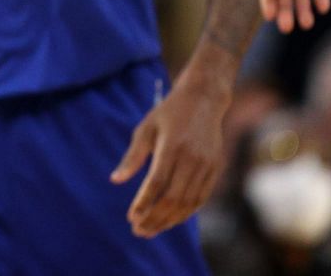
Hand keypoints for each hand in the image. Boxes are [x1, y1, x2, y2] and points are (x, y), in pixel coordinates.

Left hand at [111, 75, 228, 238]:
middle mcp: (192, 159)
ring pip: (188, 203)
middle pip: (173, 198)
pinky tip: (171, 219)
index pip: (156, 183)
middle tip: (138, 231)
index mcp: (172, 146)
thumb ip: (133, 156)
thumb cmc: (168, 114)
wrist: (204, 100)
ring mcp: (206, 165)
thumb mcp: (146, 128)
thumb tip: (115, 180)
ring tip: (152, 229)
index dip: (144, 203)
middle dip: (155, 218)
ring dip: (170, 220)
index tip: (131, 217)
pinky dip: (186, 212)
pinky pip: (201, 198)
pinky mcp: (216, 169)